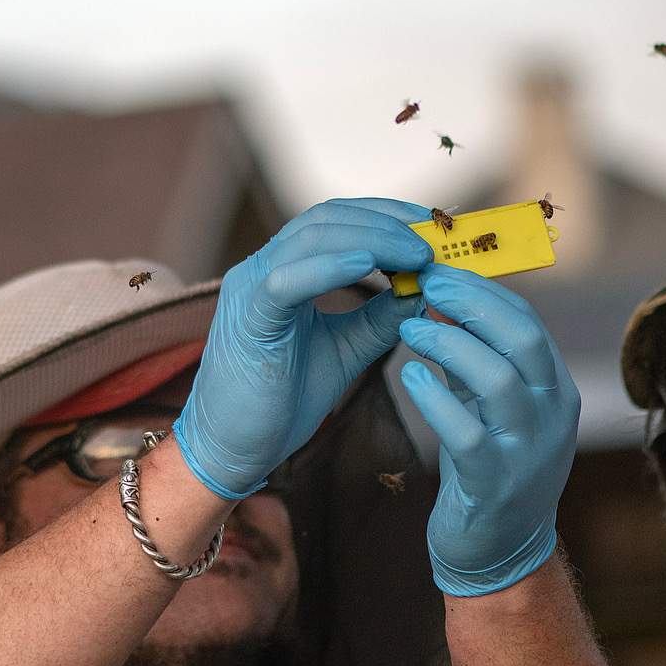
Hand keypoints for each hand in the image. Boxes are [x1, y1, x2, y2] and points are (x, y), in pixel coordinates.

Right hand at [173, 199, 432, 498]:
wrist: (232, 450)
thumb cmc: (280, 403)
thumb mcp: (346, 351)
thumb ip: (379, 319)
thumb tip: (423, 290)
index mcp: (285, 272)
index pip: (337, 221)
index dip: (387, 215)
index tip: (433, 228)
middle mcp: (264, 269)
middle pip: (328, 218)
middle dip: (387, 221)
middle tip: (433, 237)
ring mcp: (250, 289)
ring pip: (310, 239)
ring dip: (371, 239)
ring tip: (415, 253)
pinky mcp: (247, 320)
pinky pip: (286, 282)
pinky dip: (328, 267)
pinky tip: (367, 265)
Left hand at [395, 267, 579, 596]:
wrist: (498, 553)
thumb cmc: (490, 469)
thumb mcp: (492, 408)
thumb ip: (476, 360)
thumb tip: (440, 299)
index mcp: (555, 391)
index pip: (525, 323)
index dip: (481, 290)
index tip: (439, 269)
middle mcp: (552, 416)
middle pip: (521, 339)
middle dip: (470, 304)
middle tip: (424, 284)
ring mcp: (528, 452)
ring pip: (497, 380)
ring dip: (449, 343)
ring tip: (408, 325)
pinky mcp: (495, 485)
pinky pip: (466, 433)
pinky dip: (435, 398)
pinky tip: (409, 375)